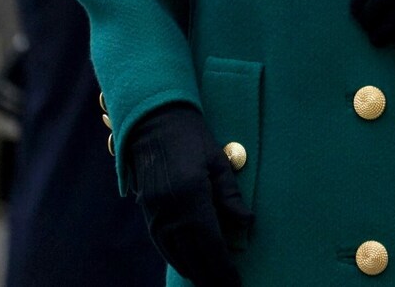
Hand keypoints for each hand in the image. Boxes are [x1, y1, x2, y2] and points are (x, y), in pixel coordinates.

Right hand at [126, 103, 252, 286]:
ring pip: (176, 256)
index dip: (224, 268)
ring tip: (210, 282)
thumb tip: (246, 224)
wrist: (155, 123)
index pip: (211, 245)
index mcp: (192, 199)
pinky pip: (163, 246)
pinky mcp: (148, 213)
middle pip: (193, 257)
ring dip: (194, 272)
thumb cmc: (192, 138)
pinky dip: (177, 259)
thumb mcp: (218, 161)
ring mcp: (156, 215)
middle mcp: (171, 213)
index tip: (235, 282)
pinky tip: (188, 265)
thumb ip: (231, 196)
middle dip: (210, 277)